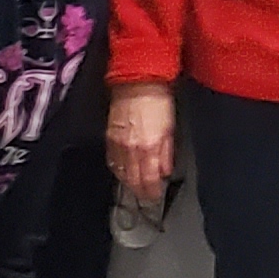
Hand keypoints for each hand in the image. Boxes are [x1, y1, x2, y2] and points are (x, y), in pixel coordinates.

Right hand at [106, 83, 177, 205]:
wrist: (137, 81)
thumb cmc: (158, 101)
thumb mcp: (169, 128)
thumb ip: (166, 153)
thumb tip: (164, 171)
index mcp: (149, 148)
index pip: (148, 180)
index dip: (151, 192)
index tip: (155, 196)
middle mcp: (131, 150)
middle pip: (132, 180)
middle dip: (139, 191)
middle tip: (145, 196)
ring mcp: (118, 144)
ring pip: (120, 172)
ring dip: (128, 182)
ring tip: (135, 186)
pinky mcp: (109, 137)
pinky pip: (111, 160)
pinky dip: (117, 169)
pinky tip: (122, 171)